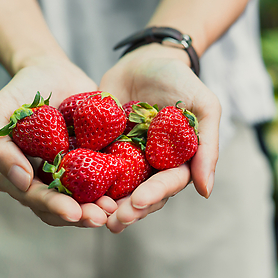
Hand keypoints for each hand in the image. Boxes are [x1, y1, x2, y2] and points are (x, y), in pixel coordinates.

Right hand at [0, 56, 117, 226]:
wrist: (51, 70)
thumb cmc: (21, 89)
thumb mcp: (0, 110)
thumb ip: (0, 145)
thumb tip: (23, 181)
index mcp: (15, 173)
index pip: (33, 196)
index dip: (53, 206)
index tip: (73, 212)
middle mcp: (38, 179)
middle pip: (58, 207)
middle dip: (79, 215)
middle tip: (100, 217)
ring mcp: (63, 173)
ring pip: (78, 201)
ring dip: (95, 209)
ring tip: (113, 210)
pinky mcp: (86, 163)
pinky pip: (98, 182)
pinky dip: (110, 190)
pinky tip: (124, 193)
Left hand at [98, 44, 220, 232]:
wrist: (144, 58)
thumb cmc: (179, 80)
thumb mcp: (203, 106)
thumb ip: (208, 145)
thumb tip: (206, 190)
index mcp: (175, 161)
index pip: (166, 185)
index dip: (154, 195)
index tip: (139, 202)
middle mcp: (149, 165)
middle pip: (139, 194)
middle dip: (128, 209)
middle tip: (113, 220)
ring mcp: (124, 157)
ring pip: (114, 187)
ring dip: (104, 203)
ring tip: (92, 215)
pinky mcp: (101, 146)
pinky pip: (90, 164)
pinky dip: (81, 178)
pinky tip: (70, 189)